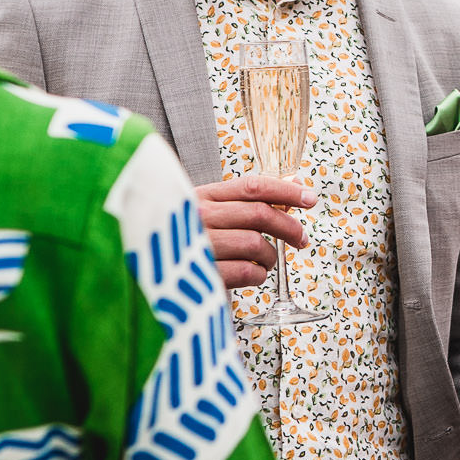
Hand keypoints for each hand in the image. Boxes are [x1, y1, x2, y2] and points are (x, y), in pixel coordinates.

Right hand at [195, 174, 315, 290]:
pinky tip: (251, 276)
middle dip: (289, 227)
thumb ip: (247, 200)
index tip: (310, 199)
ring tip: (265, 262)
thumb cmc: (190, 241)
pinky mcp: (200, 274)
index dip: (286, 191)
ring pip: (256, 244)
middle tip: (300, 239)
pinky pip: (247, 272)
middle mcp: (197, 216)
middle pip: (260, 214)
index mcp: (200, 196)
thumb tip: (295, 183)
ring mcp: (197, 245)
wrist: (150, 273)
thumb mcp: (211, 214)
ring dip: (270, 257)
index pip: (252, 186)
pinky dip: (258, 276)